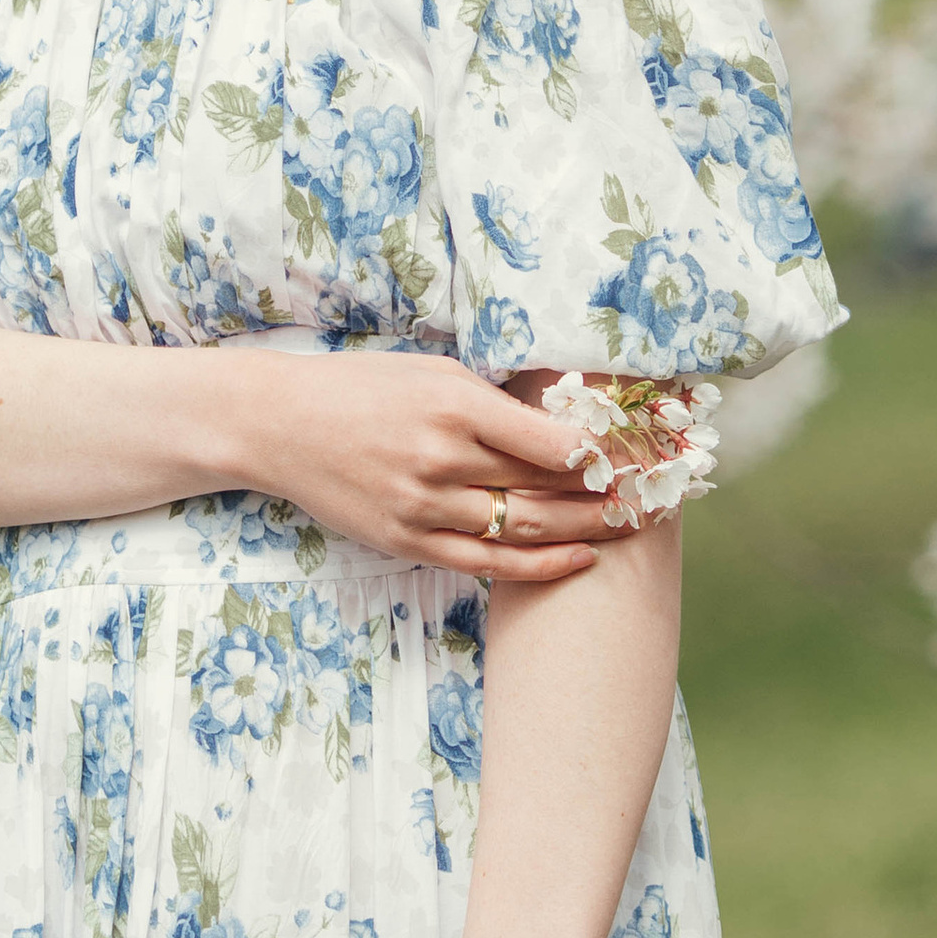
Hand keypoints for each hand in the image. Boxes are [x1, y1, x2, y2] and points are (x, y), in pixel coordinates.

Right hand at [238, 354, 611, 583]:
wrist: (281, 424)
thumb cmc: (365, 387)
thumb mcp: (436, 372)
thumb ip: (497, 401)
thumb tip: (567, 423)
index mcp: (456, 404)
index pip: (553, 441)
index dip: (607, 456)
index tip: (643, 456)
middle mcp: (443, 458)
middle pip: (548, 488)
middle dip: (609, 496)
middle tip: (655, 497)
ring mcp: (424, 506)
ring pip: (526, 529)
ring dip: (587, 530)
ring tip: (630, 526)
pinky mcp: (408, 540)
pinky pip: (487, 563)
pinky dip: (541, 566)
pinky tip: (580, 557)